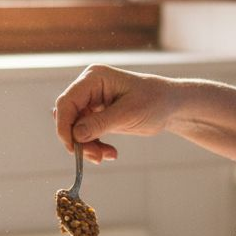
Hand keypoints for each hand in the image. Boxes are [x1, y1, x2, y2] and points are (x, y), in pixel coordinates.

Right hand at [53, 64, 174, 162]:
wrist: (170, 106)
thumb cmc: (154, 101)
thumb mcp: (129, 113)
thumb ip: (100, 124)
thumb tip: (75, 135)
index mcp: (94, 78)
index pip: (66, 102)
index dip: (64, 125)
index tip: (73, 148)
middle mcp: (88, 87)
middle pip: (68, 116)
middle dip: (78, 139)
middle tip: (96, 157)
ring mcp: (91, 101)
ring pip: (75, 128)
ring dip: (87, 145)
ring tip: (106, 156)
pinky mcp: (97, 114)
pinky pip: (85, 133)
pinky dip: (94, 145)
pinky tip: (110, 153)